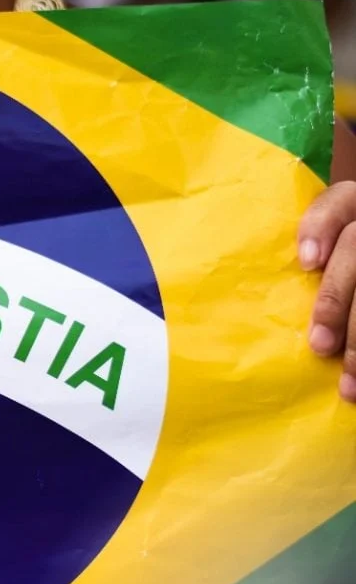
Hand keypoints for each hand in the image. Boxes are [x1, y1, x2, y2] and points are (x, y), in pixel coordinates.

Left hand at [300, 121, 355, 401]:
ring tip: (350, 382)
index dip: (321, 227)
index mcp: (353, 206)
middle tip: (319, 346)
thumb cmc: (331, 274)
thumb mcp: (321, 259)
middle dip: (336, 299)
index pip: (340, 200)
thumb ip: (306, 266)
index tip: (305, 263)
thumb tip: (238, 308)